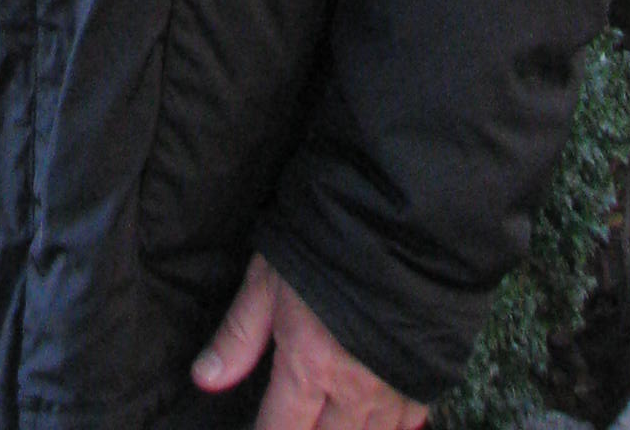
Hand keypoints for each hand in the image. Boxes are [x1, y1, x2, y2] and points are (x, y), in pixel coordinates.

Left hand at [191, 255, 427, 428]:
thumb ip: (239, 335)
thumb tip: (203, 380)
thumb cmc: (329, 241)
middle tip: (295, 420)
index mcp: (309, 365)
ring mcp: (393, 391)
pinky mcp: (426, 381)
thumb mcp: (271, 278)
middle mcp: (352, 391)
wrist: (405, 220)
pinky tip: (370, 420)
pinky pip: (405, 429)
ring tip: (327, 419)